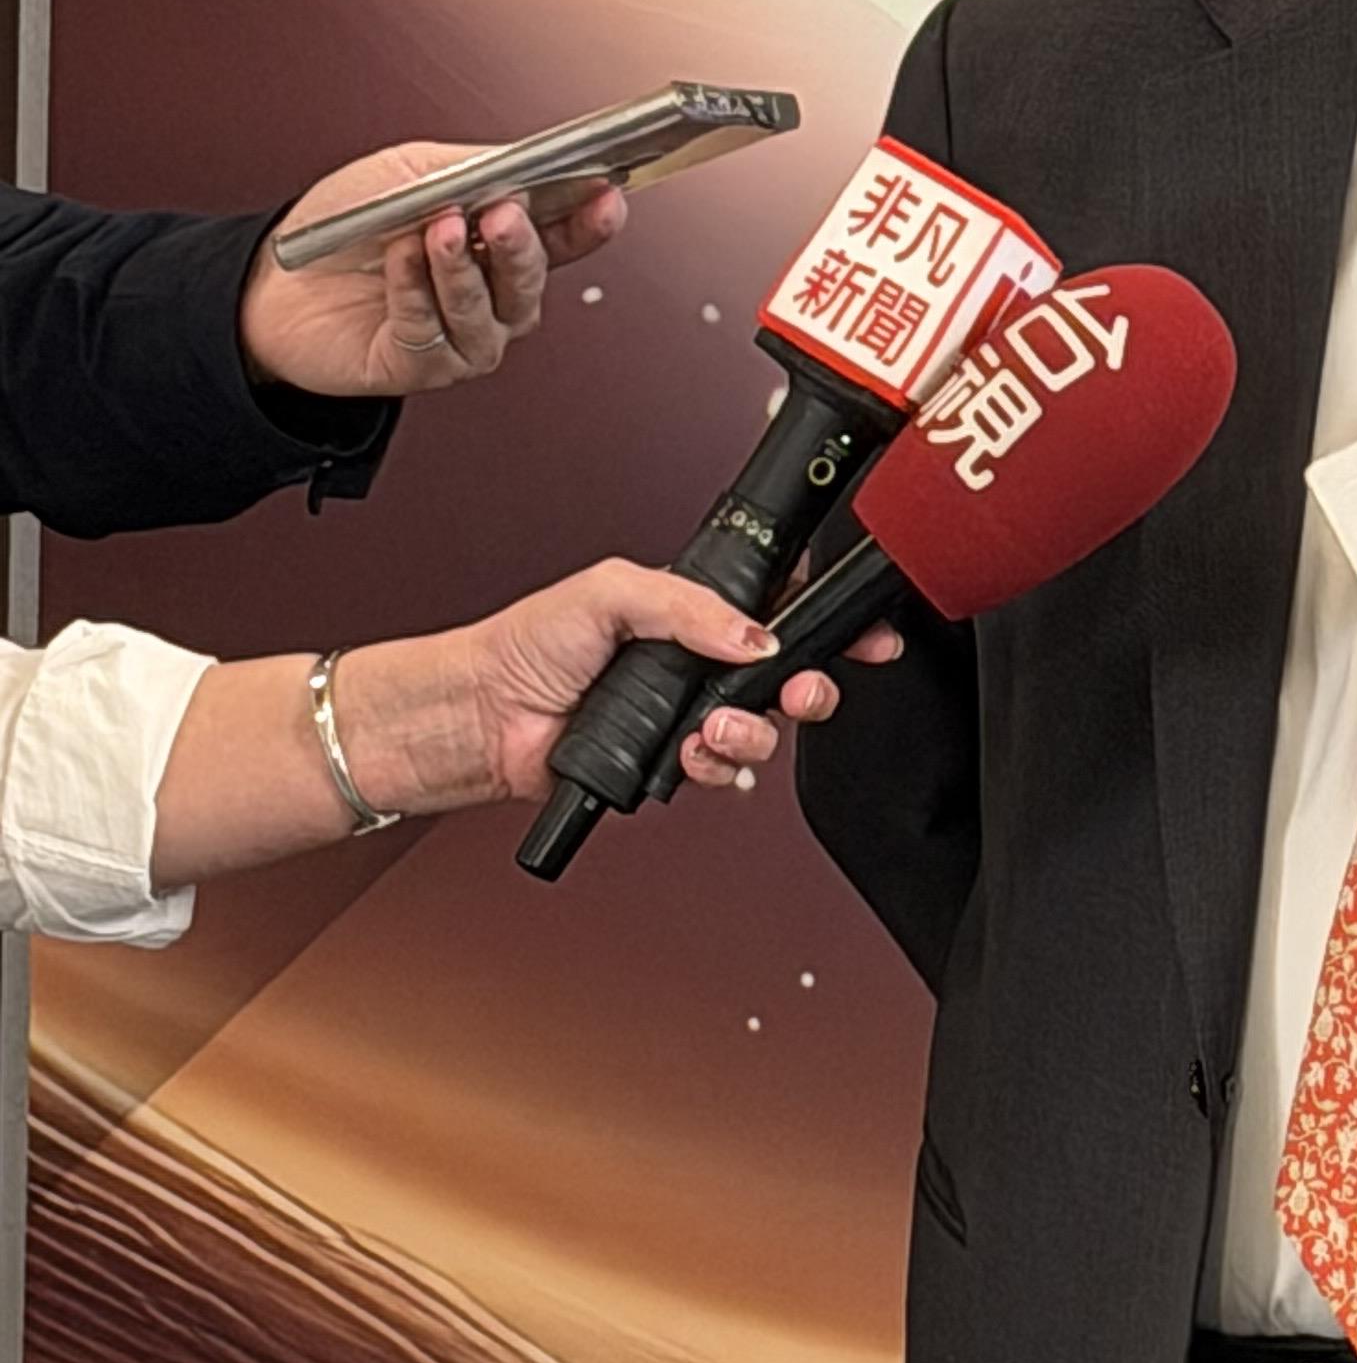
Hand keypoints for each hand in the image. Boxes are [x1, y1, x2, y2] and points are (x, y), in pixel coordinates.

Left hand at [239, 142, 630, 400]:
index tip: (607, 197)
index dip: (591, 223)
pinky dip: (414, 290)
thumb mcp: (411, 173)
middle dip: (523, 246)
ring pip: (486, 312)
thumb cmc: (346, 228)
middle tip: (505, 214)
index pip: (563, 240)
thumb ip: (468, 171)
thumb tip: (519, 173)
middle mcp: (491, 302)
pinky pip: (429, 330)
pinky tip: (398, 260)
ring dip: (463, 268)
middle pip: (531, 281)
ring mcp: (461, 341)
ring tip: (440, 230)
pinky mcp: (419, 367)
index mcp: (500, 251)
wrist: (274, 278)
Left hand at [341, 564, 902, 816]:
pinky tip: (691, 756)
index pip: (781, 610)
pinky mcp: (668, 764)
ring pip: (760, 730)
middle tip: (803, 691)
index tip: (866, 633)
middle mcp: (697, 665)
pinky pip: (721, 772)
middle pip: (788, 677)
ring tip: (711, 728)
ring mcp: (685, 716)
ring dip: (751, 733)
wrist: (484, 715)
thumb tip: (756, 635)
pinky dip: (716, 769)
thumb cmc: (530, 644)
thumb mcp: (615, 590)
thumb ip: (693, 605)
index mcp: (694, 613)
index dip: (829, 622)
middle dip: (810, 686)